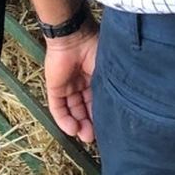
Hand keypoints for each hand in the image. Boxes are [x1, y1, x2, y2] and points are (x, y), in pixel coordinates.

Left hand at [43, 25, 99, 143]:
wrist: (74, 36)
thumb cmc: (95, 48)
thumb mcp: (106, 71)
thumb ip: (109, 88)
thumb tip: (120, 107)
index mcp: (95, 76)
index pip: (97, 100)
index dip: (101, 114)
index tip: (108, 128)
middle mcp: (81, 82)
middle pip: (84, 108)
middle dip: (90, 124)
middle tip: (95, 137)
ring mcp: (67, 86)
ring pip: (72, 110)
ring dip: (78, 125)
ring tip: (85, 137)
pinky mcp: (54, 88)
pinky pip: (58, 108)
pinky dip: (64, 120)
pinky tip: (73, 130)